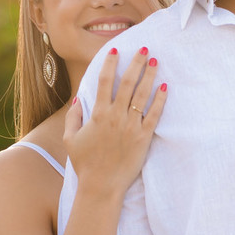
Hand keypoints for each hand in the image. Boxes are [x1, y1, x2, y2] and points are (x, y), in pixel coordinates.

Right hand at [64, 47, 167, 201]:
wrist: (101, 186)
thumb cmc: (85, 163)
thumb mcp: (70, 139)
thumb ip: (73, 117)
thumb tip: (78, 99)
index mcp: (98, 114)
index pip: (104, 81)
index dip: (110, 63)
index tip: (116, 49)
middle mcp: (115, 116)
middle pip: (127, 83)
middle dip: (135, 63)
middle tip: (143, 48)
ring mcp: (131, 126)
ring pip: (142, 94)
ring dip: (149, 75)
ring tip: (155, 60)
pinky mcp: (143, 138)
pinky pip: (154, 114)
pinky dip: (160, 99)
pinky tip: (164, 86)